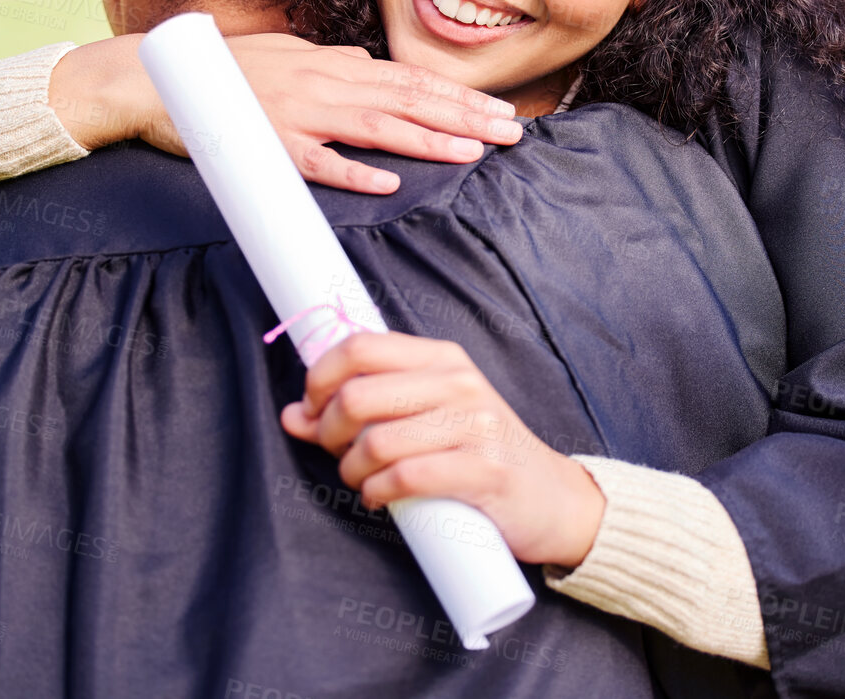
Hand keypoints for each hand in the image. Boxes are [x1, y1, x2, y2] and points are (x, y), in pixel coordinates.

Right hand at [47, 33, 523, 192]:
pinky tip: (388, 183)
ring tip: (474, 151)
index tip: (501, 112)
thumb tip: (368, 64)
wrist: (158, 77)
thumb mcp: (287, 53)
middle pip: (409, 101)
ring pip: (376, 126)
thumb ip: (331, 63)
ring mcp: (298, 114)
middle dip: (465, 117)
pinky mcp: (269, 145)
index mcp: (332, 65)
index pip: (411, 81)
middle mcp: (324, 84)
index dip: (459, 97)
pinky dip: (353, 171)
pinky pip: (316, 162)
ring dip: (429, 139)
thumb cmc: (225, 71)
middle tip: (513, 134)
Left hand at [279, 332, 606, 566]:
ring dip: (353, 471)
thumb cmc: (478, 454)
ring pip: (377, 441)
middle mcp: (460, 383)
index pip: (359, 347)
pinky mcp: (485, 471)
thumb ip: (364, 411)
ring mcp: (476, 425)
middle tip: (340, 454)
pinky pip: (406, 478)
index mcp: (442, 358)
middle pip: (357, 395)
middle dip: (330, 433)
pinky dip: (379, 493)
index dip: (319, 380)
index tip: (312, 411)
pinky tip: (381, 497)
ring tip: (364, 480)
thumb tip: (294, 415)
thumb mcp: (426, 417)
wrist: (550, 498)